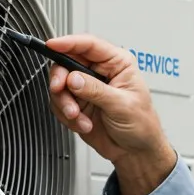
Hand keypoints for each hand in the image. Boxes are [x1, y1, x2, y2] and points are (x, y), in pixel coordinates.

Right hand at [45, 34, 176, 194]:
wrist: (136, 152)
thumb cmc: (141, 125)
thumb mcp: (122, 105)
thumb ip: (96, 90)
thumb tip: (73, 78)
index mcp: (117, 63)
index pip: (89, 45)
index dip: (68, 42)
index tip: (52, 45)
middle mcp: (99, 72)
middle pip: (67, 62)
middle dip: (61, 79)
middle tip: (60, 90)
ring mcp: (87, 88)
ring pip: (60, 85)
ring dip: (65, 103)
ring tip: (78, 117)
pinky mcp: (77, 104)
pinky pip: (59, 104)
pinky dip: (67, 116)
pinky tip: (83, 123)